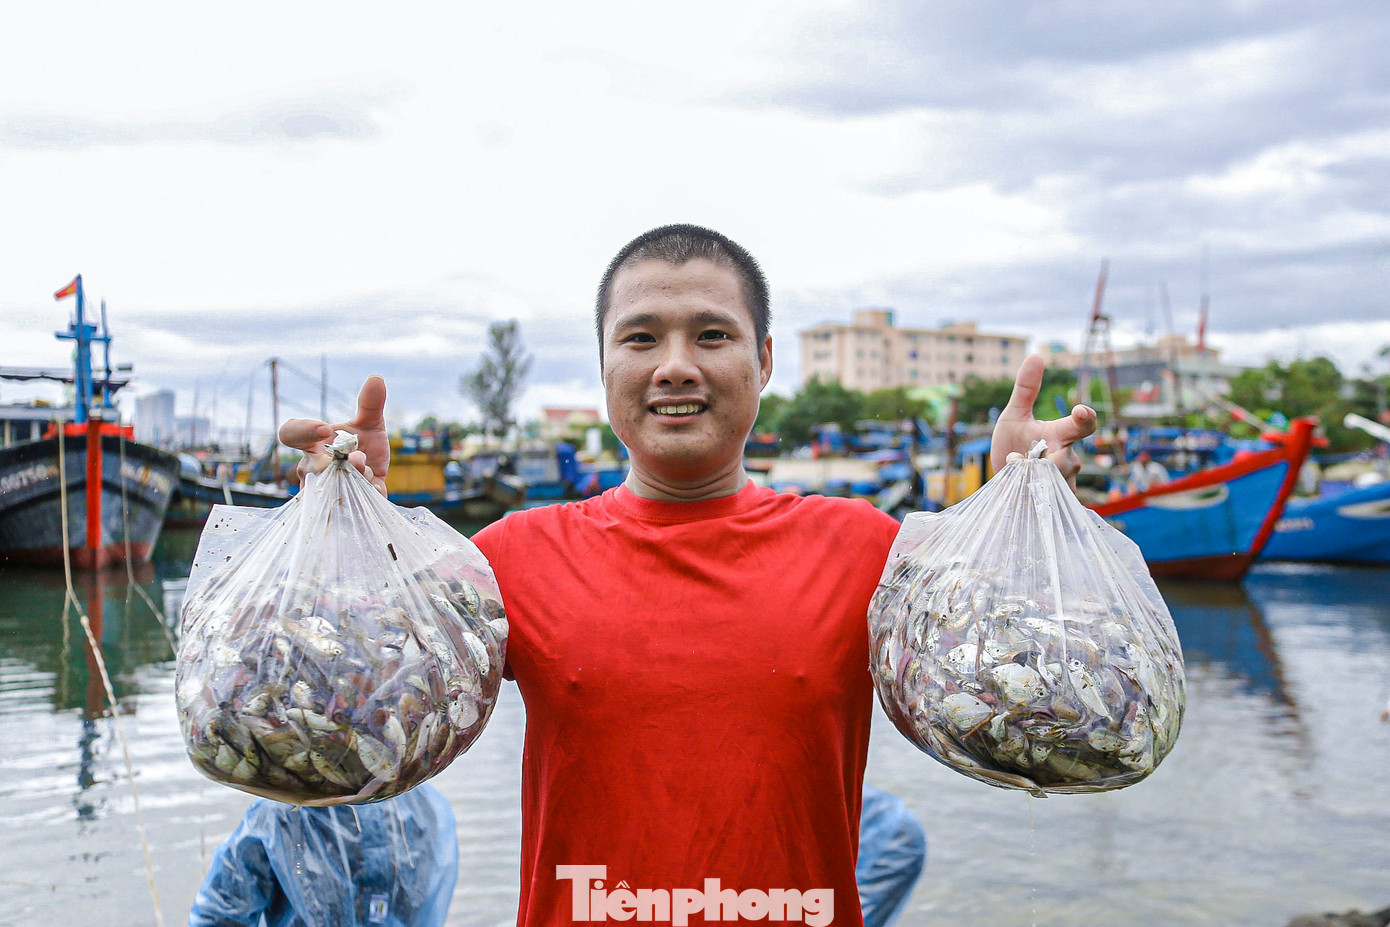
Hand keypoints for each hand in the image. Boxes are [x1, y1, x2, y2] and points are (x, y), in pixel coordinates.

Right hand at [277, 376, 390, 496]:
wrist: (379, 474)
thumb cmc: (364, 446)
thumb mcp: (369, 423)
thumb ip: (370, 404)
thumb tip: (377, 378)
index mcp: (312, 444)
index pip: (290, 433)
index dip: (302, 431)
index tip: (324, 428)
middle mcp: (312, 469)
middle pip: (310, 469)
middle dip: (333, 463)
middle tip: (358, 457)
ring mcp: (325, 489)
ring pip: (329, 488)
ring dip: (352, 478)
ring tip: (367, 470)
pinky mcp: (345, 506)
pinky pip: (349, 504)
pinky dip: (364, 493)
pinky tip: (375, 486)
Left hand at [990, 355, 1096, 488]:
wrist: (999, 480)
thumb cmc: (1012, 444)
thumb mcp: (1014, 416)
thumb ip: (1025, 389)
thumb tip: (1036, 356)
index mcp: (1061, 435)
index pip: (1083, 425)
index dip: (1085, 418)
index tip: (1081, 410)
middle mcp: (1066, 459)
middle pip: (1070, 460)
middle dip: (1050, 461)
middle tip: (1024, 457)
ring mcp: (1060, 483)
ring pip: (1059, 484)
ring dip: (1034, 478)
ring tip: (1015, 471)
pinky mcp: (1050, 503)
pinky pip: (1048, 501)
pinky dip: (1029, 494)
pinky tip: (1018, 491)